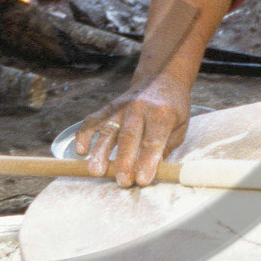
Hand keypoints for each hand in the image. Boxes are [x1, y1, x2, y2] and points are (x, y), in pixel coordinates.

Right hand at [74, 77, 190, 187]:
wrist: (161, 78)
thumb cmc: (173, 109)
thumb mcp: (180, 127)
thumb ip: (166, 148)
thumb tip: (153, 171)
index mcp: (162, 113)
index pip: (153, 140)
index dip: (147, 161)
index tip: (142, 180)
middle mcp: (140, 108)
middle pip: (129, 136)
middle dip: (124, 161)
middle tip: (122, 181)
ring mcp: (122, 107)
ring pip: (108, 129)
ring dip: (100, 151)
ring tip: (96, 171)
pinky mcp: (109, 107)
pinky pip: (93, 120)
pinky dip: (84, 134)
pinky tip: (81, 150)